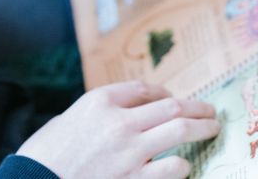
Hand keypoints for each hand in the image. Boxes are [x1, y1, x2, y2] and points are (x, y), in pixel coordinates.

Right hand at [16, 80, 219, 178]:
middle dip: (197, 107)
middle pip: (171, 106)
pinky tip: (185, 165)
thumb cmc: (46, 152)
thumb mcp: (69, 118)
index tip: (174, 99)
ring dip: (202, 128)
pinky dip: (183, 164)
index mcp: (100, 101)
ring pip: (180, 130)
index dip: (166, 93)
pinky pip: (173, 168)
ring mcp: (129, 152)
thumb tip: (131, 112)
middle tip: (211, 111)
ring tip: (212, 129)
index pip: (145, 89)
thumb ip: (100, 111)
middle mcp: (118, 121)